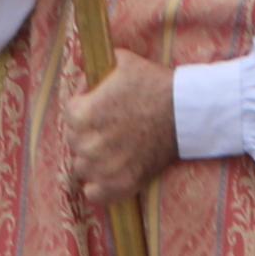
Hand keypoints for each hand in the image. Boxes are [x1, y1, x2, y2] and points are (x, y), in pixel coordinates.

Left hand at [65, 53, 176, 207]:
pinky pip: (94, 194)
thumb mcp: (122, 61)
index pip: (70, 114)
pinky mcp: (120, 185)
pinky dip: (99, 186)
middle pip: (75, 141)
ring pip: (82, 167)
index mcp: (81, 115)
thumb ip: (96, 66)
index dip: (85, 106)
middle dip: (89, 132)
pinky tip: (110, 173)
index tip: (101, 106)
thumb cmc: (154, 85)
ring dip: (92, 159)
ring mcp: (103, 168)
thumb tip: (84, 70)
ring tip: (112, 149)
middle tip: (111, 127)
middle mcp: (87, 145)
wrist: (184, 113)